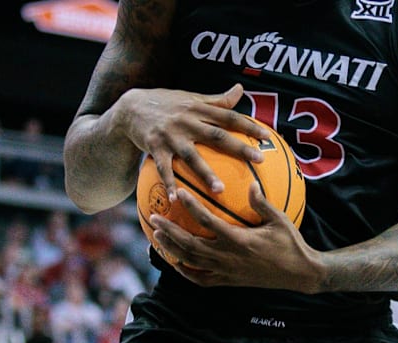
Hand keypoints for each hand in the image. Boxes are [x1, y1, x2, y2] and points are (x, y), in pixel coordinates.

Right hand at [116, 84, 270, 200]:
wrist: (130, 108)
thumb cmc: (168, 104)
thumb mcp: (192, 98)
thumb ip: (217, 100)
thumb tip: (241, 89)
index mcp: (199, 109)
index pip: (229, 117)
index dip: (248, 125)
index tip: (267, 136)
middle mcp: (187, 121)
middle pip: (217, 136)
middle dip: (238, 147)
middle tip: (259, 159)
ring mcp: (170, 136)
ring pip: (192, 156)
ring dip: (206, 173)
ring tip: (221, 190)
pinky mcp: (155, 148)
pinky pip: (164, 169)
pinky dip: (169, 184)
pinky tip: (176, 200)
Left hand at [150, 182, 323, 293]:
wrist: (300, 274)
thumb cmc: (291, 244)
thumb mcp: (280, 220)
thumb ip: (262, 203)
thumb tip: (250, 183)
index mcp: (239, 240)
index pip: (207, 222)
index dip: (191, 207)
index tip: (178, 193)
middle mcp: (228, 258)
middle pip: (190, 245)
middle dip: (169, 231)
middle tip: (154, 218)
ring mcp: (226, 272)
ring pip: (191, 262)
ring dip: (172, 250)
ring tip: (158, 237)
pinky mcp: (228, 282)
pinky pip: (201, 280)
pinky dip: (186, 272)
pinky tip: (176, 263)